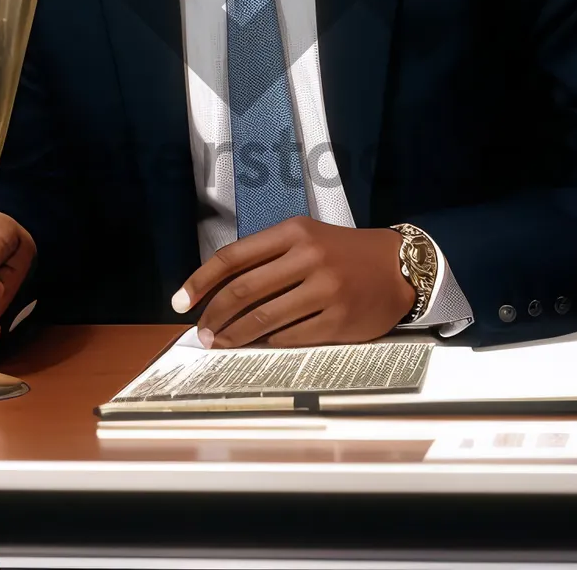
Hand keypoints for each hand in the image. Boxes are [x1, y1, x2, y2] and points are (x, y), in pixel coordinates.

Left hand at [173, 217, 414, 347]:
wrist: (397, 267)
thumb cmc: (343, 253)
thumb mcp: (306, 238)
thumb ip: (267, 257)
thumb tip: (217, 291)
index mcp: (294, 232)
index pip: (233, 256)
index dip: (200, 281)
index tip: (179, 302)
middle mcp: (308, 256)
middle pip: (243, 290)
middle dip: (214, 316)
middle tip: (202, 333)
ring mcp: (325, 289)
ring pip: (263, 318)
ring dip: (234, 336)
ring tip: (221, 344)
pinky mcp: (338, 320)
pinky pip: (290, 337)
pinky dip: (269, 343)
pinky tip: (260, 344)